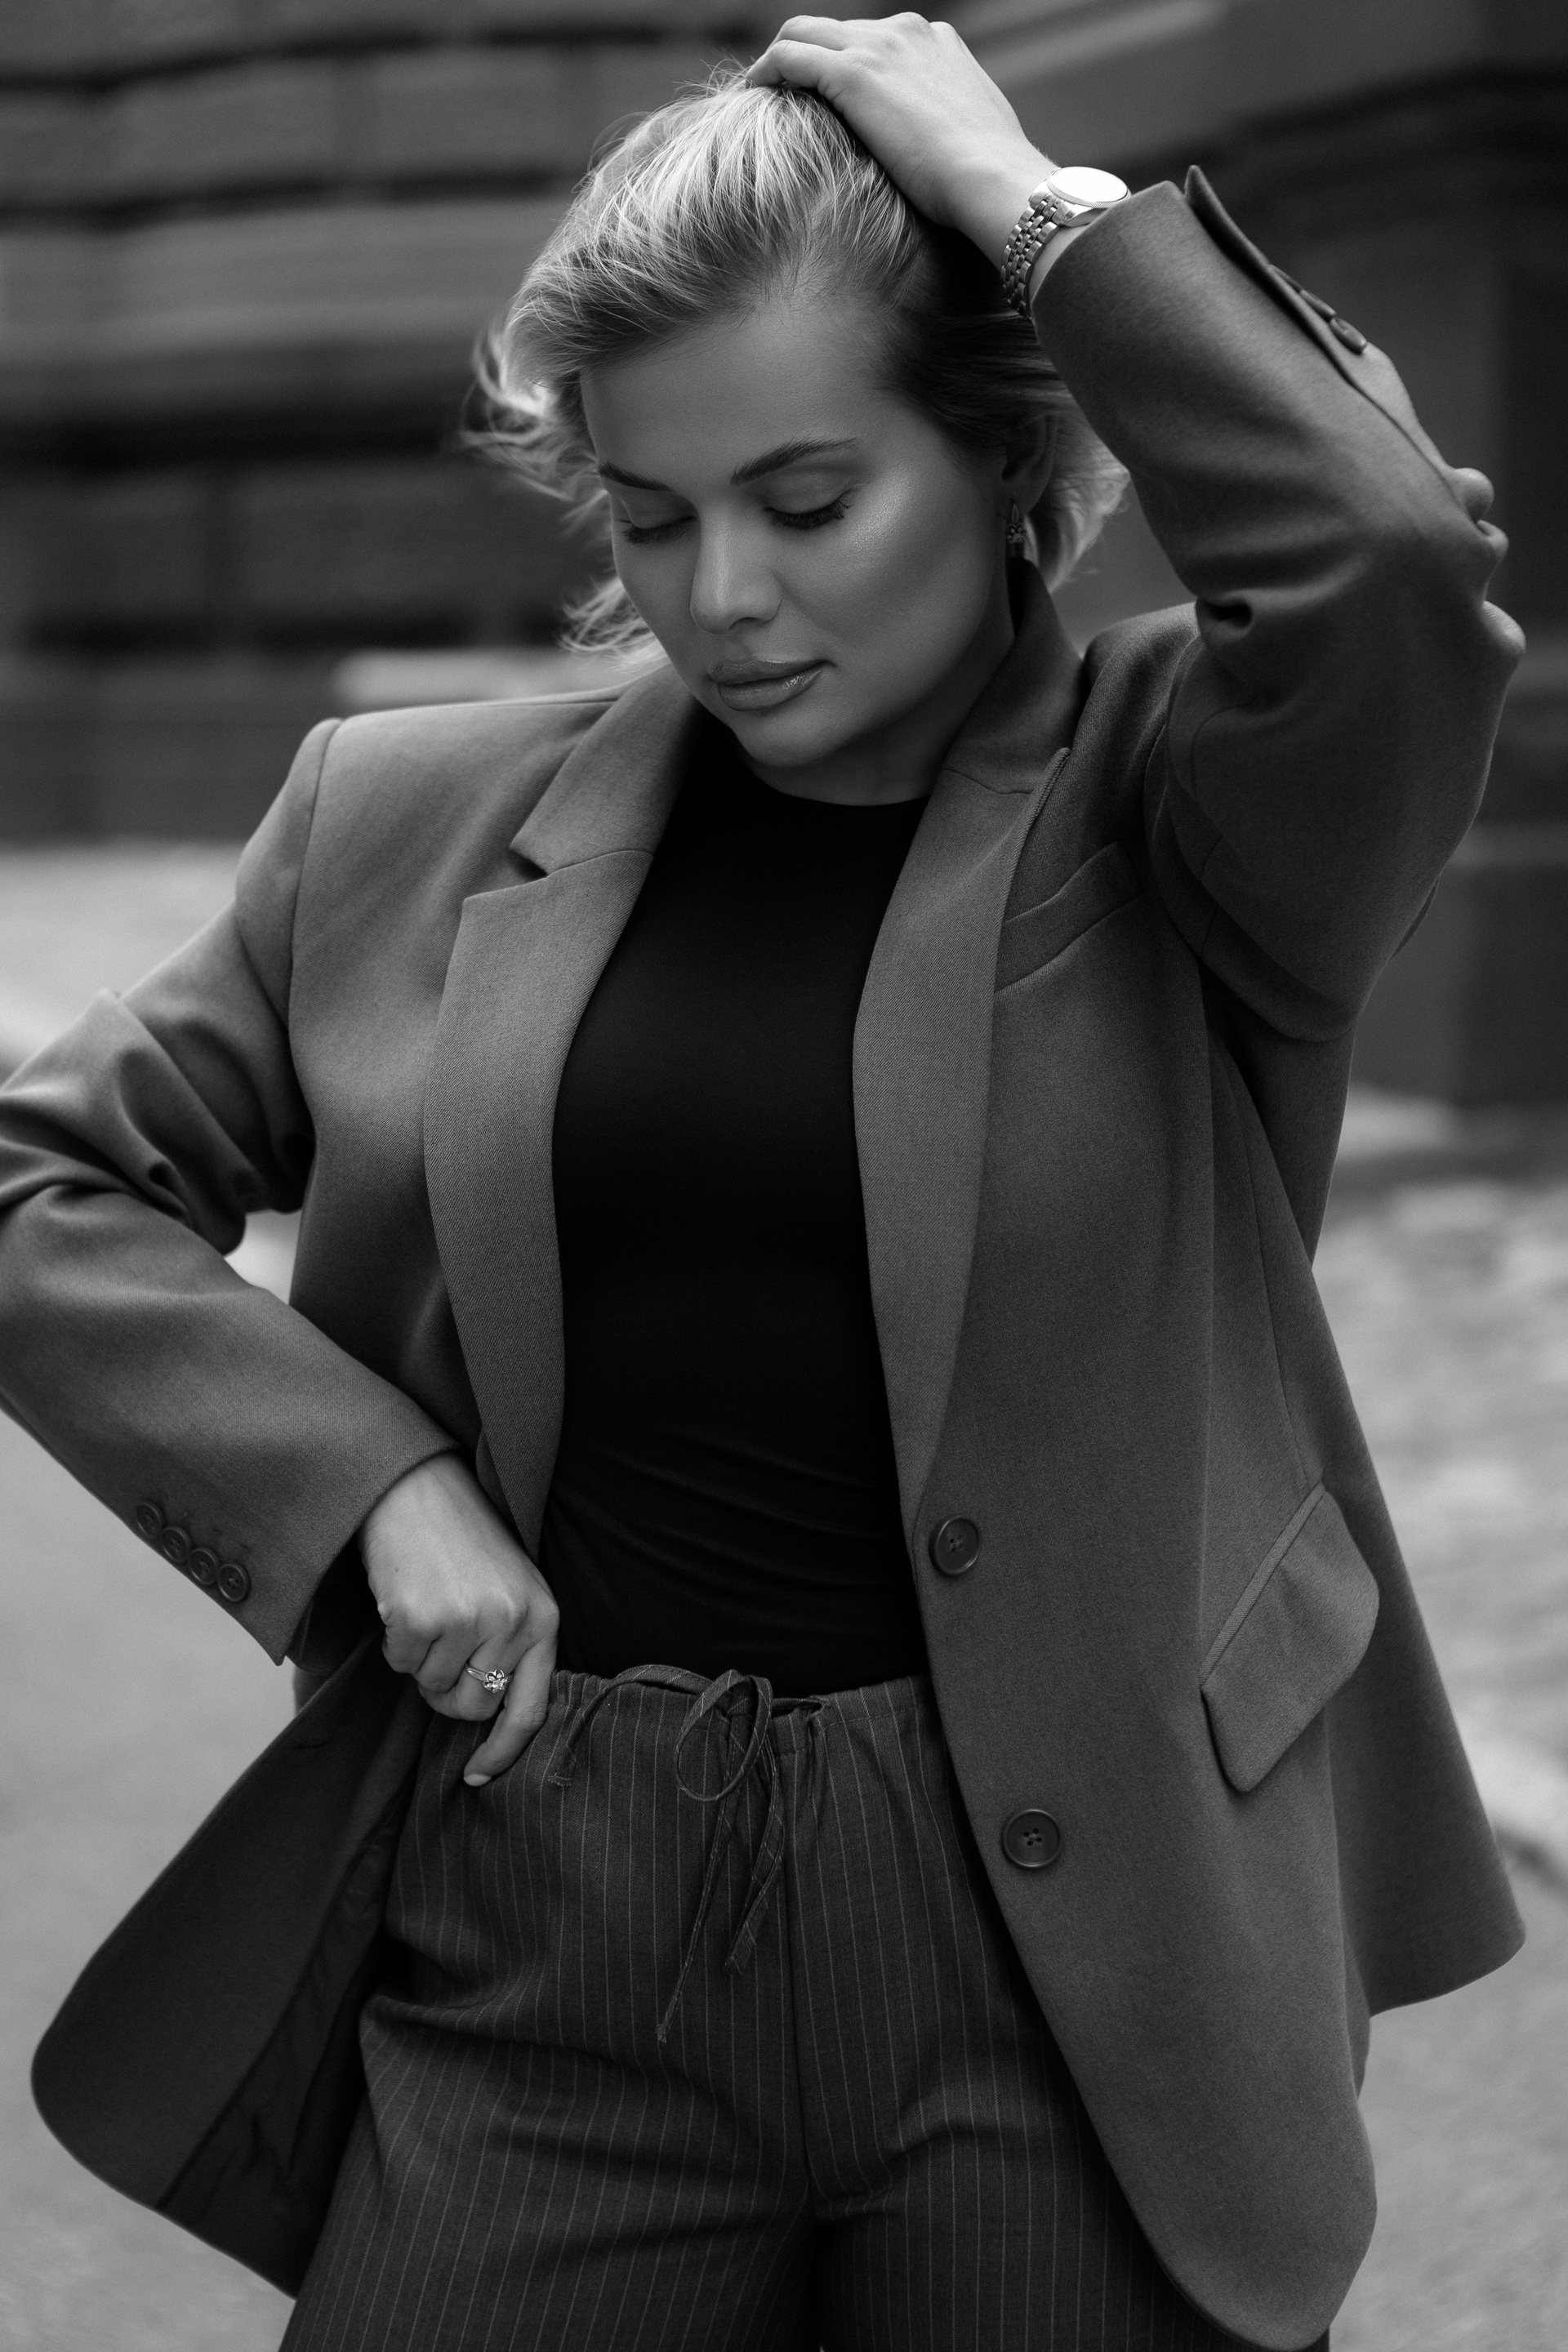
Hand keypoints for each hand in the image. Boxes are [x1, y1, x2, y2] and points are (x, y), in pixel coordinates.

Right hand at [361, 1454, 559, 1785]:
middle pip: (471, 1706)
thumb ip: (512, 1646)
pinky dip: (393, 1642)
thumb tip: (487, 1715)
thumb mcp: (511, 1589)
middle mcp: (512, 1623)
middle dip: (445, 1691)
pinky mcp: (421, 1618)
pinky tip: (403, 1599)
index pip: (530, 1709)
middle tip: (437, 1646)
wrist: (417, 1488)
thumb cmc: (462, 1542)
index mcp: (544, 1618)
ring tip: (425, 1607)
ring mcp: (468, 1621)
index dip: (503, 1752)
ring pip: (429, 1686)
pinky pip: (399, 1665)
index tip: (477, 1778)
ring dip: (418, 1659)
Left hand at [746, 14, 1051, 267]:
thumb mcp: (973, 135)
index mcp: (936, 40)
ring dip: (779, 58)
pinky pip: (789, 56)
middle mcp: (905, 31)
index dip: (846, 62)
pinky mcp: (853, 73)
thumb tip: (943, 150)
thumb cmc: (988, 176)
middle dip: (806, 53)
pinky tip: (754, 93)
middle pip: (835, 28)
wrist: (992, 176)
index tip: (829, 94)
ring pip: (803, 31)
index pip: (875, 38)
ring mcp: (878, 47)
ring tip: (763, 92)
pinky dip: (766, 70)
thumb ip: (949, 125)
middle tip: (783, 89)